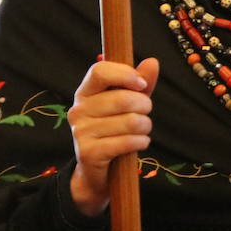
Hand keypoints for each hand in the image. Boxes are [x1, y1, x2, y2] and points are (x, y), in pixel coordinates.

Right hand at [67, 57, 158, 216]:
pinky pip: (127, 142)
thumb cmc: (115, 128)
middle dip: (145, 106)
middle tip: (144, 113)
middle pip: (123, 99)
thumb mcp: (129, 103)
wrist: (98, 169)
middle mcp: (78, 110)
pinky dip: (140, 142)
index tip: (141, 84)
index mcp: (86, 92)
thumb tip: (152, 61)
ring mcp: (80, 132)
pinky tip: (138, 143)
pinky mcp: (88, 152)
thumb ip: (140, 83)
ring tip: (140, 130)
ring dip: (145, 127)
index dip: (125, 74)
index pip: (100, 71)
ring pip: (130, 122)